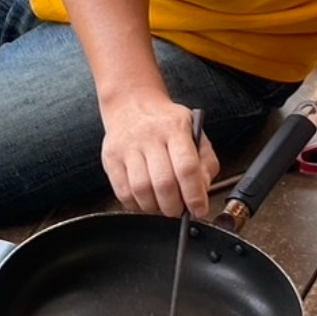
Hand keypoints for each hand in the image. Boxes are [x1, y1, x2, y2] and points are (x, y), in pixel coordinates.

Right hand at [101, 94, 216, 218]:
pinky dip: (136, 205)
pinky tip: (145, 201)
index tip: (199, 210)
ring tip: (162, 206)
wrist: (132, 104)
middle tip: (179, 210)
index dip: (194, 195)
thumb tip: (201, 190)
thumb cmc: (166, 124)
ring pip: (141, 190)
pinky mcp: (111, 158)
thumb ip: (205, 162)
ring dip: (155, 208)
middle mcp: (150, 136)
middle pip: (163, 183)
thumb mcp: (195, 133)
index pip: (187, 168)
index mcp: (175, 128)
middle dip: (174, 206)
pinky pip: (123, 192)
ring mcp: (127, 147)